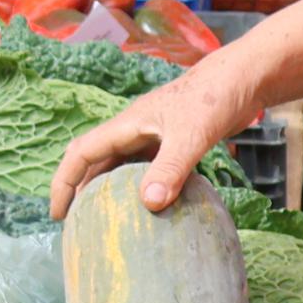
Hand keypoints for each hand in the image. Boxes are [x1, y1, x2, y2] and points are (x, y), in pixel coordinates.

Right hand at [48, 57, 262, 217]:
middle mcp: (134, 130)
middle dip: (80, 190)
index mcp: (126, 124)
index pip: (81, 153)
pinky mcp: (173, 141)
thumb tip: (149, 204)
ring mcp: (153, 135)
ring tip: (105, 220)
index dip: (65, 183)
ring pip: (120, 166)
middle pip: (95, 161)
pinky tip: (150, 207)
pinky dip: (141, 187)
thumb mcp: (190, 136)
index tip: (58, 214)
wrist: (243, 78)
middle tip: (77, 224)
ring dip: (108, 189)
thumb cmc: (213, 98)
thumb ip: (170, 169)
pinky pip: (146, 168)